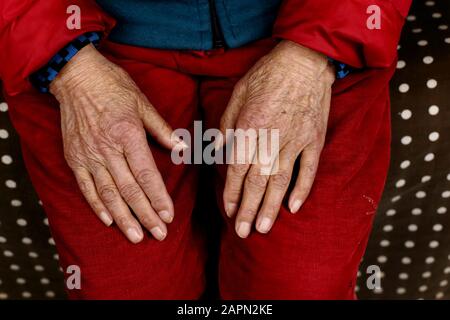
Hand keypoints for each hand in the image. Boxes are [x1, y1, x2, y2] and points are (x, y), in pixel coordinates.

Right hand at [50, 45, 181, 242]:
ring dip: (123, 218)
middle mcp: (108, 149)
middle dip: (146, 215)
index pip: (147, 174)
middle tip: (159, 234)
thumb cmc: (113, 86)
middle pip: (130, 190)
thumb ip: (162, 129)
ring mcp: (89, 155)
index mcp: (128, 134)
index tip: (169, 216)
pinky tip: (108, 220)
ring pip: (108, 194)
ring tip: (136, 236)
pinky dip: (97, 205)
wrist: (76, 76)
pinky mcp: (74, 157)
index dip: (159, 198)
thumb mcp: (143, 103)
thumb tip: (181, 148)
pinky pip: (86, 187)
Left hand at [220, 40, 334, 237]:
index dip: (233, 193)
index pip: (238, 170)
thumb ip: (227, 125)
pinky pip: (309, 169)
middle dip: (249, 209)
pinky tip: (294, 207)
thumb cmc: (265, 76)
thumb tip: (220, 150)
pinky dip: (302, 189)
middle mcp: (271, 139)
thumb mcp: (237, 95)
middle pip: (258, 182)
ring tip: (265, 227)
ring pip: (282, 181)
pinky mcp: (314, 140)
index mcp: (249, 128)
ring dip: (272, 206)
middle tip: (244, 231)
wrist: (302, 61)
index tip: (229, 211)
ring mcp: (296, 141)